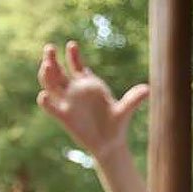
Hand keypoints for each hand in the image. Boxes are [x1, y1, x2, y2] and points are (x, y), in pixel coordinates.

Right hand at [38, 40, 148, 161]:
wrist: (110, 144)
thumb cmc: (117, 124)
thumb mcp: (125, 111)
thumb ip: (133, 99)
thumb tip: (147, 89)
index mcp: (89, 85)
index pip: (77, 66)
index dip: (73, 56)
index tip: (72, 45)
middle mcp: (75, 91)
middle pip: (58, 71)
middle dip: (52, 59)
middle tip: (50, 48)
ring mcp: (68, 103)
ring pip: (51, 85)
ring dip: (46, 75)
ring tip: (47, 65)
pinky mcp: (64, 116)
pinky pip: (51, 107)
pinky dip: (45, 101)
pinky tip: (44, 96)